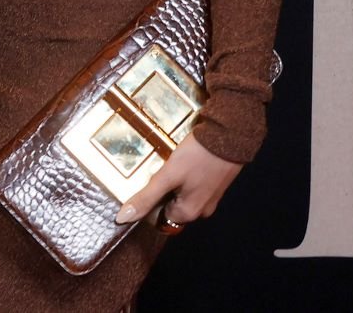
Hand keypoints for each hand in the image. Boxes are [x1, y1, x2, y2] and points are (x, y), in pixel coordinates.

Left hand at [112, 134, 241, 233]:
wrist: (230, 134)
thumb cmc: (197, 156)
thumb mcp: (168, 175)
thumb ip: (146, 197)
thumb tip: (123, 219)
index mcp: (188, 214)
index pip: (160, 218)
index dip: (150, 202)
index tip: (150, 182)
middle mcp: (202, 211)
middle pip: (172, 207)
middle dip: (164, 191)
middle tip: (161, 170)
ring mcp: (212, 198)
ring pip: (184, 195)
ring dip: (176, 183)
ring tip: (172, 164)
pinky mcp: (218, 184)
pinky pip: (195, 186)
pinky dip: (188, 177)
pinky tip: (185, 161)